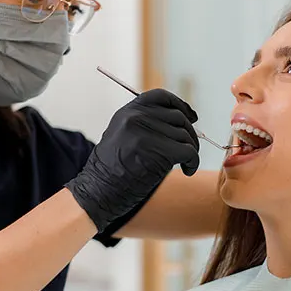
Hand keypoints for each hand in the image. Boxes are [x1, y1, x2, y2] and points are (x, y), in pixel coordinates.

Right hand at [66, 89, 199, 233]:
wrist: (97, 194)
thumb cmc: (111, 172)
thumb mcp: (122, 136)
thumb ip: (145, 124)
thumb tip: (181, 120)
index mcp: (127, 111)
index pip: (161, 97)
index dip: (180, 105)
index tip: (192, 117)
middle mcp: (135, 117)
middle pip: (178, 117)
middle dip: (189, 134)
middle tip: (189, 151)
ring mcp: (146, 133)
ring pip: (185, 136)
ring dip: (191, 151)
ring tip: (185, 164)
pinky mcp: (158, 151)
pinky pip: (189, 152)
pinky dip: (193, 162)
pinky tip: (187, 170)